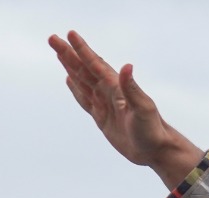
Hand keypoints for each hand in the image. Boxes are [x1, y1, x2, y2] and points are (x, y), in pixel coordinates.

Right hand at [47, 31, 203, 187]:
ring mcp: (105, 104)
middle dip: (68, 53)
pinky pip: (84, 99)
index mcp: (117, 88)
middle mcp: (109, 92)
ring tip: (58, 53)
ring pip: (82, 81)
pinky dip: (75, 88)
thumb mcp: (142, 108)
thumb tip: (127, 66)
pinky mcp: (102, 117)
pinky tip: (69, 79)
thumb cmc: (152, 129)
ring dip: (69, 66)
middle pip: (84, 68)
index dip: (82, 50)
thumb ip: (132, 88)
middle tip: (52, 38)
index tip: (70, 34)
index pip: (95, 64)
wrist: (155, 151)